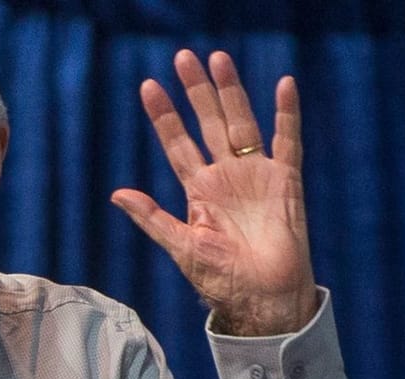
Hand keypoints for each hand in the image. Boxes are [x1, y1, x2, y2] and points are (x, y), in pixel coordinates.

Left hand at [111, 49, 319, 335]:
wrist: (262, 296)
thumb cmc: (220, 279)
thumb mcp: (180, 246)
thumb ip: (151, 217)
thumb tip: (116, 193)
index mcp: (198, 190)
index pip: (177, 144)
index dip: (164, 117)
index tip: (149, 88)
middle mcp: (225, 175)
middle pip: (209, 122)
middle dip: (195, 91)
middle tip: (182, 57)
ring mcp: (256, 174)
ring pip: (241, 122)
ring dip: (230, 91)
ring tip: (218, 59)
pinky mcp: (285, 180)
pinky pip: (287, 139)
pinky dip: (286, 113)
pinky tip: (282, 85)